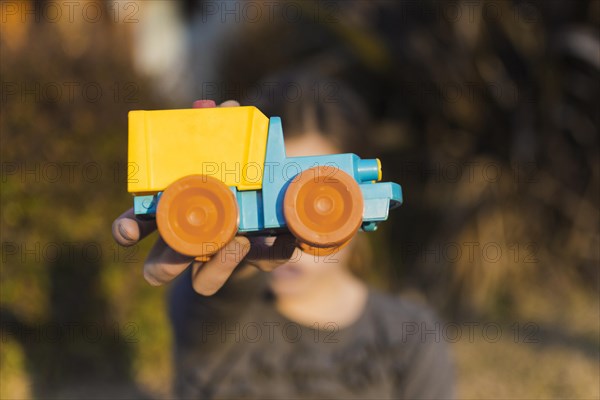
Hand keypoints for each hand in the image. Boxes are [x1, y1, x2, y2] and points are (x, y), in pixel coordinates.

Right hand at [112, 100, 294, 294]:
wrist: (262, 214)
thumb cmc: (231, 180)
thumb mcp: (223, 154)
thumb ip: (218, 132)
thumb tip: (224, 106)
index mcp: (173, 217)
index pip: (136, 227)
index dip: (127, 229)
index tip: (126, 232)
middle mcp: (190, 247)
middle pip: (160, 269)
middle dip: (165, 263)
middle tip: (184, 248)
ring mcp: (223, 259)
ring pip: (206, 282)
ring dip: (221, 264)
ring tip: (240, 240)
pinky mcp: (258, 260)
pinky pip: (266, 263)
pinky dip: (278, 250)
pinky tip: (289, 238)